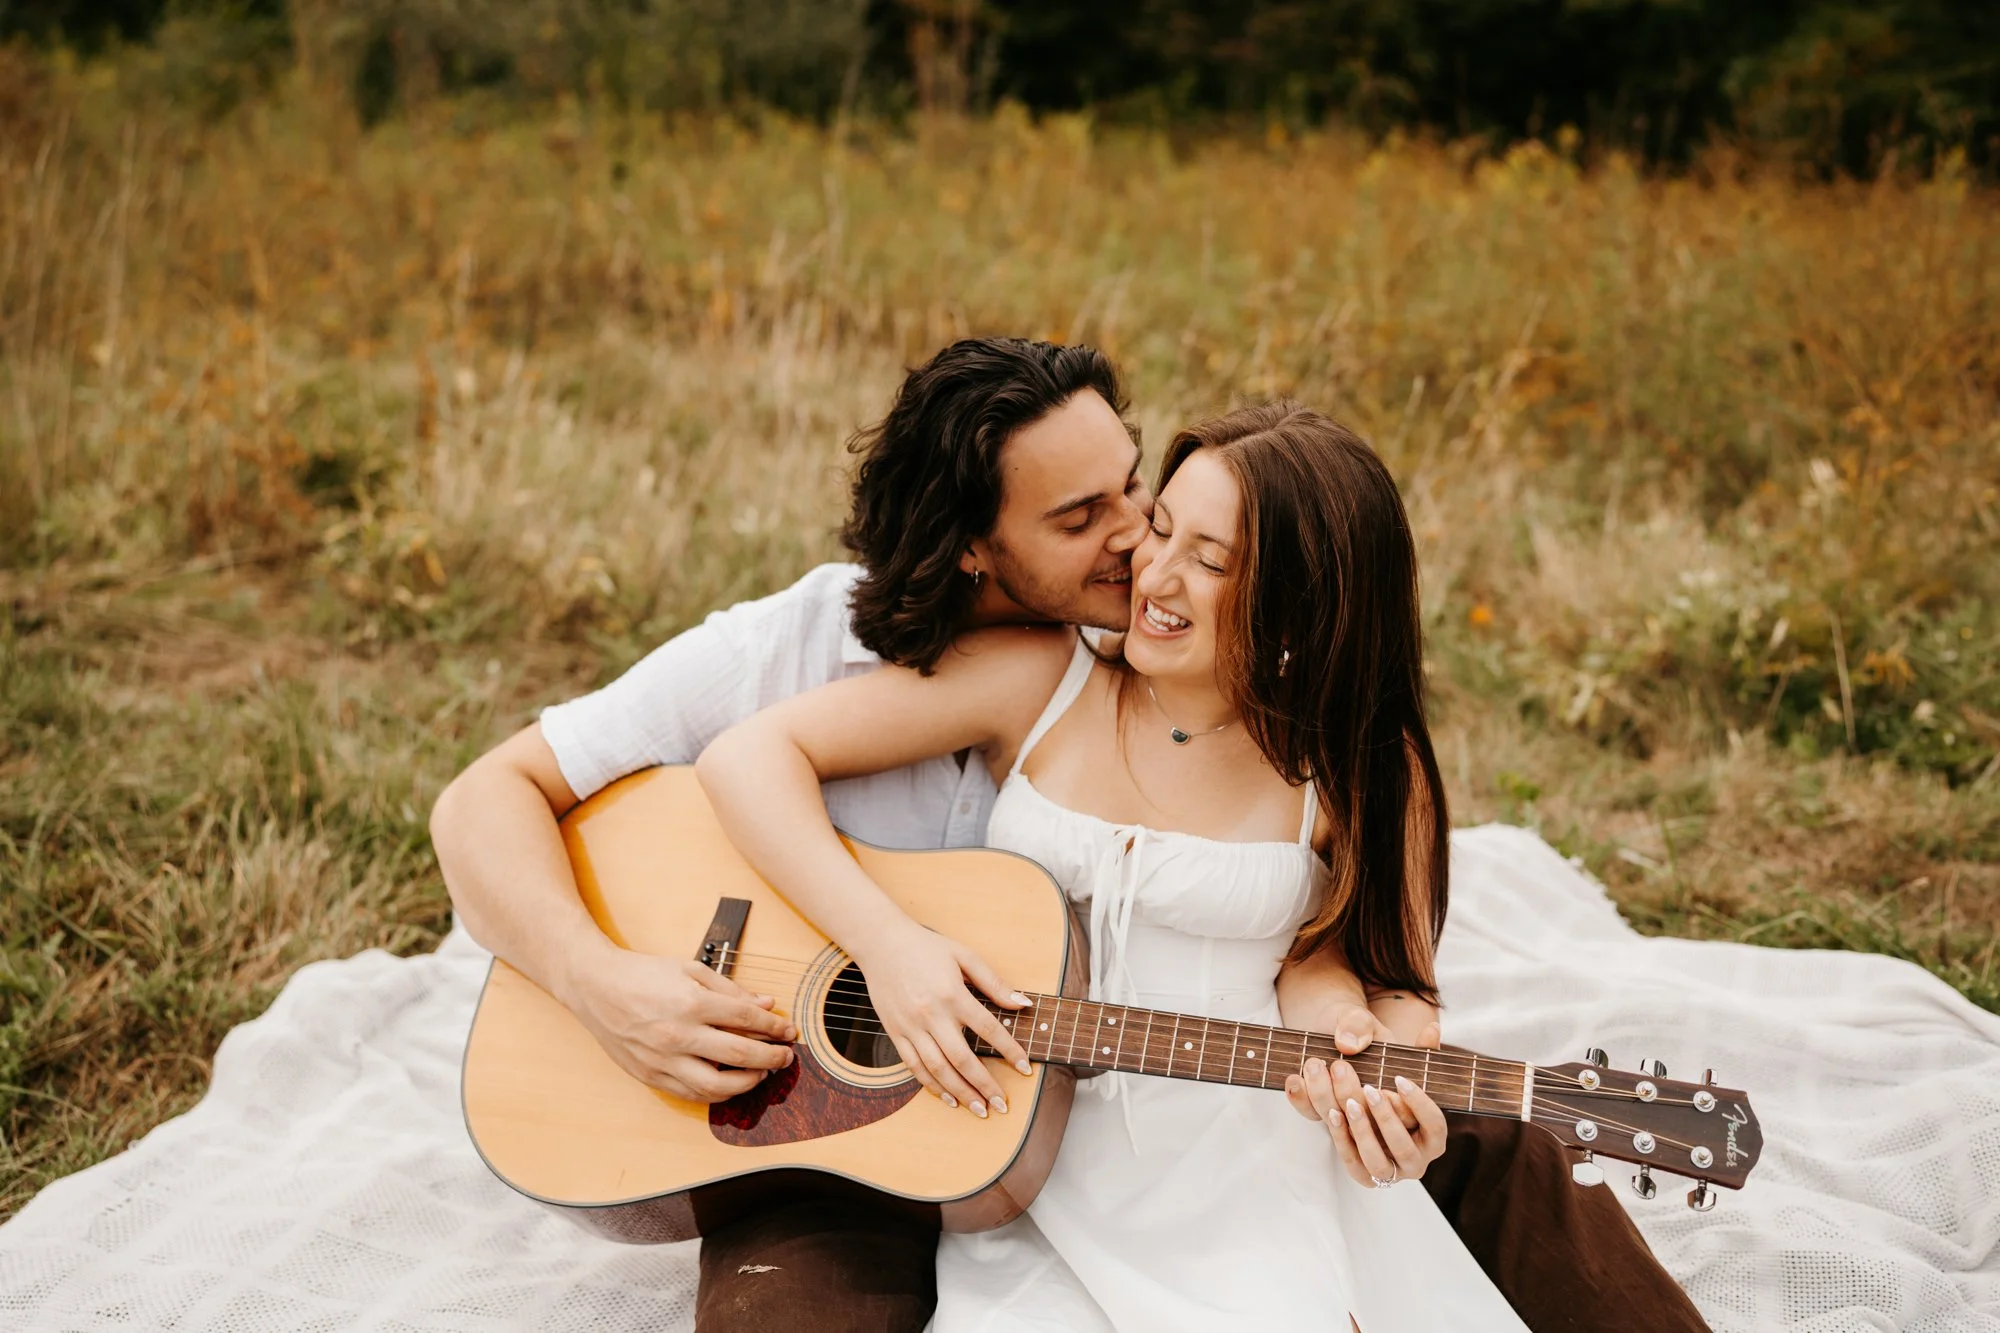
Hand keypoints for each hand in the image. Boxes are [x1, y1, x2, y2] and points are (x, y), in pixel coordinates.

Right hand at [567, 946, 797, 1101]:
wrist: (595, 987)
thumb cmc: (643, 974)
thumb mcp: (690, 969)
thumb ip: (731, 988)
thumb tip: (766, 1005)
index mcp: (691, 1002)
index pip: (747, 1019)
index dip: (775, 1027)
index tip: (789, 1031)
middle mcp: (678, 1034)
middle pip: (740, 1055)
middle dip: (771, 1057)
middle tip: (786, 1056)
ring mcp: (663, 1059)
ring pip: (716, 1085)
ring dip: (748, 1083)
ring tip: (761, 1073)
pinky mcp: (650, 1075)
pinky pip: (690, 1094)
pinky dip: (716, 1093)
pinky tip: (730, 1083)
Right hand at [851, 921, 1031, 1116]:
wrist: (880, 943)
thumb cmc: (926, 947)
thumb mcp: (964, 956)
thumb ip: (994, 982)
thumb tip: (1023, 1004)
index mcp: (952, 994)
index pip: (988, 1029)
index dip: (1009, 1051)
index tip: (1024, 1069)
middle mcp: (931, 1014)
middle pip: (962, 1058)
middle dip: (984, 1085)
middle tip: (1002, 1105)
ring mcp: (910, 1026)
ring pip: (937, 1069)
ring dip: (960, 1092)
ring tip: (979, 1109)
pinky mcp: (895, 1033)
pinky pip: (914, 1066)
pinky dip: (931, 1085)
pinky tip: (948, 1097)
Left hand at [1283, 1008, 1447, 1187]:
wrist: (1358, 1093)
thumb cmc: (1386, 1076)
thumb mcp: (1400, 1058)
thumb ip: (1417, 1045)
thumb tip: (1431, 1028)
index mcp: (1433, 1135)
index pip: (1434, 1124)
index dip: (1419, 1103)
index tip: (1398, 1078)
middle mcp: (1416, 1159)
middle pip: (1403, 1147)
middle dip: (1385, 1118)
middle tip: (1368, 1088)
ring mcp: (1390, 1171)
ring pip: (1376, 1162)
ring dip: (1362, 1132)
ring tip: (1348, 1102)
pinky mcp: (1363, 1174)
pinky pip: (1352, 1163)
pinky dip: (1341, 1139)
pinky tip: (1331, 1112)